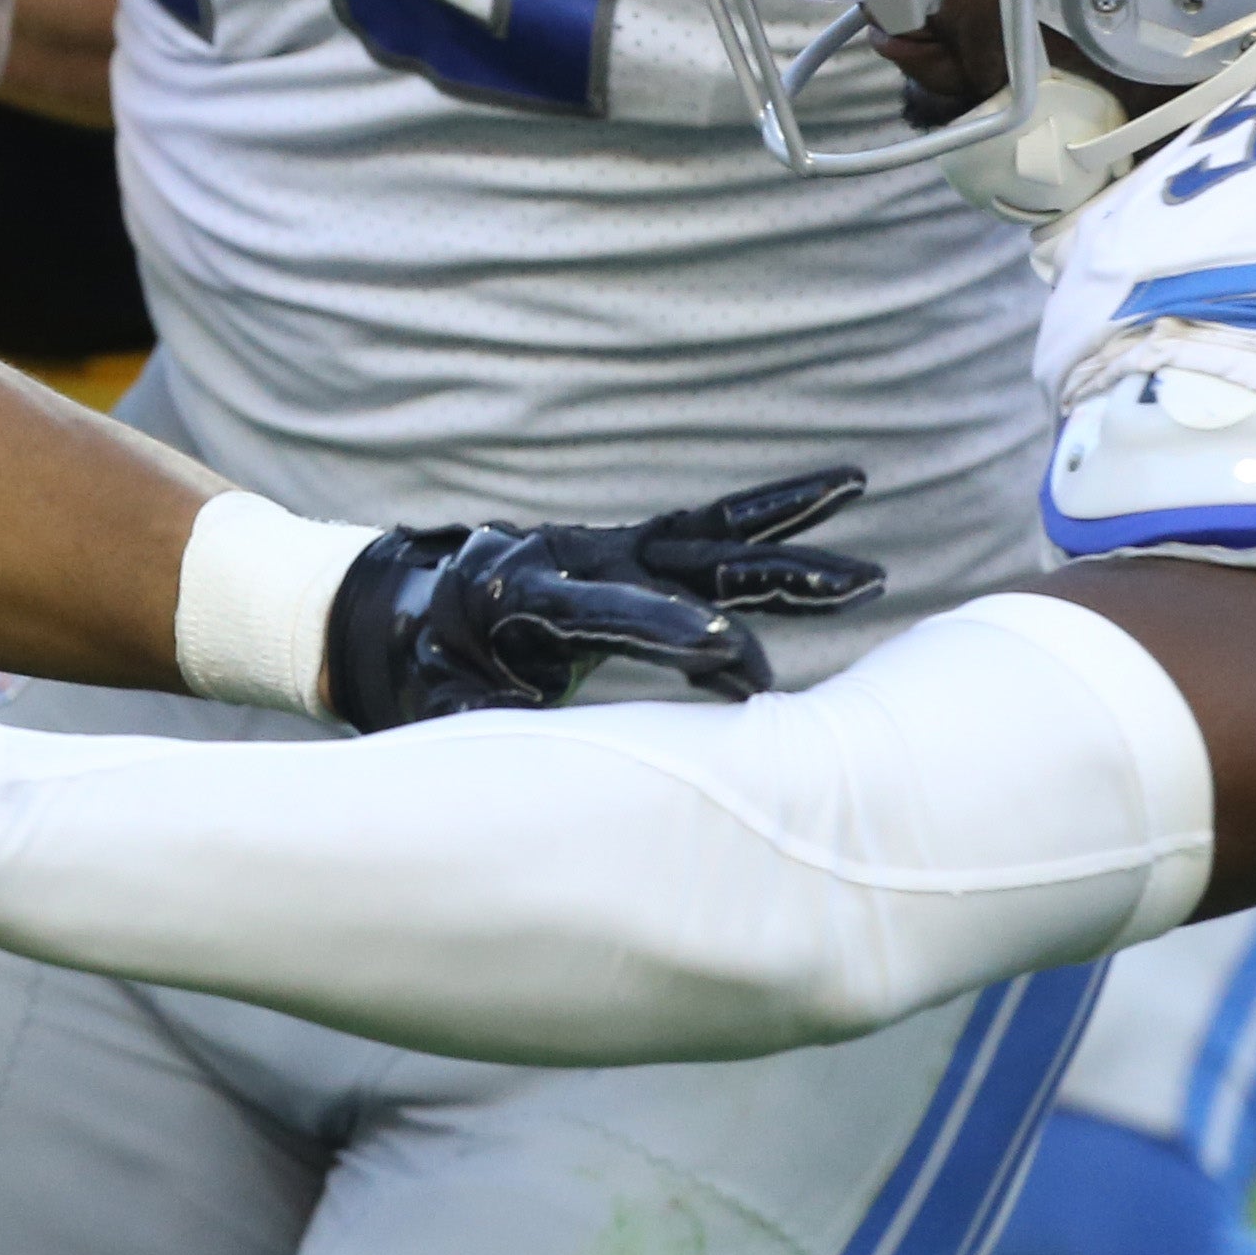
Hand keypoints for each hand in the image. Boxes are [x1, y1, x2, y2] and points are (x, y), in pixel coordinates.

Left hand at [322, 467, 884, 729]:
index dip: (669, 633)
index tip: (732, 660)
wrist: (394, 611)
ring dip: (788, 523)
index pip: (610, 613)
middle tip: (859, 583)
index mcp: (521, 595)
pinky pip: (704, 531)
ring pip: (708, 532)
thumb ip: (495, 730)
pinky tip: (840, 501)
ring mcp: (604, 547)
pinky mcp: (625, 549)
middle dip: (768, 580)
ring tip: (861, 488)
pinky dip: (766, 521)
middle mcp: (572, 557)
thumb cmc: (424, 674)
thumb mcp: (443, 711)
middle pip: (682, 564)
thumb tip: (552, 766)